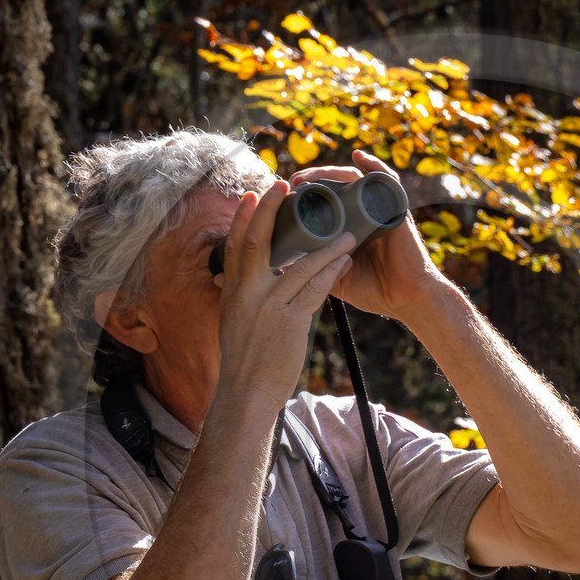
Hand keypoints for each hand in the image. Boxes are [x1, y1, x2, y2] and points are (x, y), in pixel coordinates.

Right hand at [214, 178, 356, 402]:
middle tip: (285, 184)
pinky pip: (314, 290)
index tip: (252, 194)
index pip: (235, 247)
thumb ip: (240, 299)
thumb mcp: (233, 324)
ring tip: (345, 230)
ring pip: (298, 265)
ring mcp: (269, 308)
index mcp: (233, 293)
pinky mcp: (290, 323)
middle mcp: (248, 295)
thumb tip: (236, 283)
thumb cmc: (243, 363)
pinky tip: (345, 259)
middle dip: (270, 210)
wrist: (246, 394)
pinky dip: (331, 271)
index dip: (243, 218)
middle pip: (259, 242)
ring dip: (324, 244)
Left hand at [287, 148, 452, 321]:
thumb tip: (286, 265)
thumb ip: (318, 269)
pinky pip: (387, 180)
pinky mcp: (395, 209)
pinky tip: (358, 155)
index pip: (326, 199)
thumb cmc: (376, 291)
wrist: (407, 299)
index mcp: (350, 227)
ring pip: (353, 179)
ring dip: (329, 172)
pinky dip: (374, 165)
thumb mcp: (336, 279)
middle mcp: (364, 213)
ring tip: (308, 177)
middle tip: (293, 182)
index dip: (305, 193)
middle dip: (313, 179)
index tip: (284, 196)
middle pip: (336, 185)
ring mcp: (380, 209)